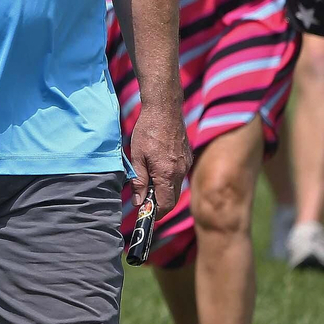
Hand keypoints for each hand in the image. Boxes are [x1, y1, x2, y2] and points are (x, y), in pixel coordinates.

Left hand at [128, 101, 191, 220]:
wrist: (165, 109)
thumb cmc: (147, 131)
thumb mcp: (137, 156)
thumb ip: (139, 181)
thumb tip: (139, 202)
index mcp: (167, 174)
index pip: (165, 204)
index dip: (156, 213)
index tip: (146, 214)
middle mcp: (180, 172)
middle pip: (173, 199)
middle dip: (160, 203)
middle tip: (144, 200)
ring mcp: (186, 164)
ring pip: (176, 187)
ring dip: (164, 190)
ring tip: (148, 181)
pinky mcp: (187, 157)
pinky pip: (179, 175)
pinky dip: (169, 178)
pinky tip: (157, 167)